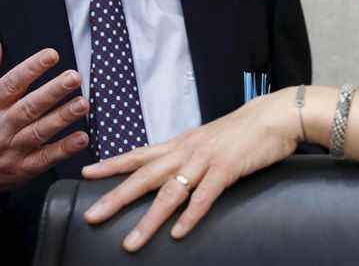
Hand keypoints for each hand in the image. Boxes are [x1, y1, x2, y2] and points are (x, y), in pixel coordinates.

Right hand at [0, 31, 89, 194]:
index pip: (12, 83)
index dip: (32, 68)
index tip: (52, 55)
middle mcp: (1, 125)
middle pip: (29, 106)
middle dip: (53, 91)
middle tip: (74, 77)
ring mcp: (12, 148)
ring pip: (40, 131)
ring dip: (62, 117)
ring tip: (83, 103)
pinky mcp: (22, 168)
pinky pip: (45, 158)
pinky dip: (64, 149)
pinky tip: (82, 137)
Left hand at [81, 89, 299, 251]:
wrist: (273, 115)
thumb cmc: (242, 130)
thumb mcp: (207, 139)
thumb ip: (188, 153)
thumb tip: (173, 168)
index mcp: (181, 143)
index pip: (139, 154)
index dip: (112, 164)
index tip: (86, 173)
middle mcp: (187, 151)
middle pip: (145, 176)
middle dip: (117, 197)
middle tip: (92, 216)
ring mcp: (205, 161)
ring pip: (170, 193)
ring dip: (149, 220)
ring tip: (131, 242)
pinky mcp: (226, 170)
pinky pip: (204, 197)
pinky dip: (190, 216)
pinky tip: (178, 233)